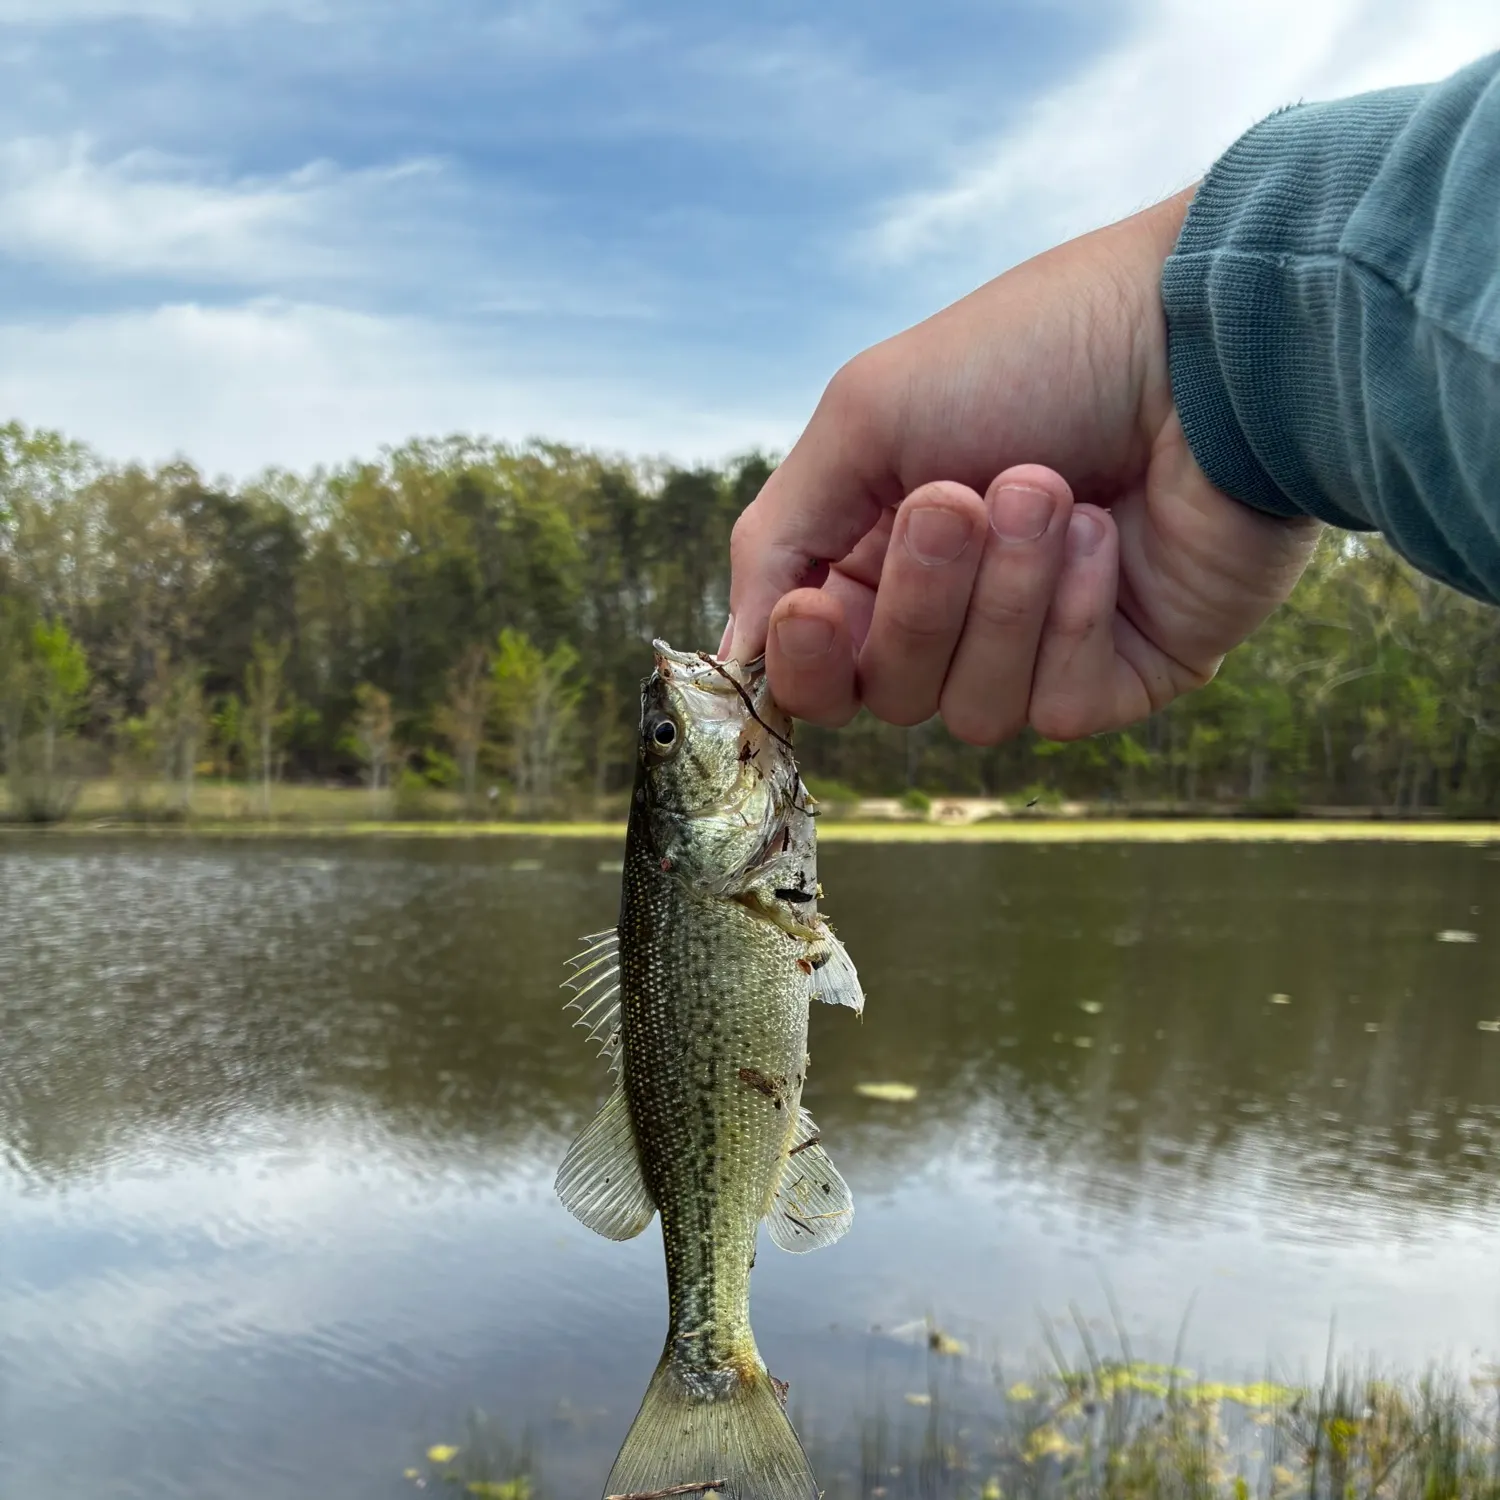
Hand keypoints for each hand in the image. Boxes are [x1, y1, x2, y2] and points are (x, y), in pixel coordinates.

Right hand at [723, 189, 1320, 741]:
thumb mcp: (868, 412)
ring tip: (1054, 490)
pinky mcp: (1122, 677)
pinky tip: (1111, 537)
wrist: (1210, 339)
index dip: (808, 658)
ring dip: (1005, 595)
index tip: (818, 609)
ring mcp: (1040, 649)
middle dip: (922, 598)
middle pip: (888, 692)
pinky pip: (1055, 707)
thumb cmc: (1036, 350)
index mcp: (884, 551)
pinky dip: (1073, 616)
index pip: (819, 664)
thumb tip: (732, 656)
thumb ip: (779, 536)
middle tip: (962, 498)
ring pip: (969, 709)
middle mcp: (957, 611)